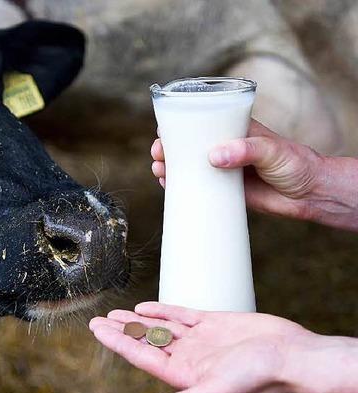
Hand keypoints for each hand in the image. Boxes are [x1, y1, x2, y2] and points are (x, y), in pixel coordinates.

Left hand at [89, 303, 312, 392]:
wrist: (291, 355)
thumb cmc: (257, 377)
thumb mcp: (213, 392)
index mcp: (183, 374)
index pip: (140, 355)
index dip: (116, 342)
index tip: (97, 330)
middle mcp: (188, 357)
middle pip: (145, 341)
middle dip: (121, 331)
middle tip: (97, 320)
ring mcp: (199, 339)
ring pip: (160, 327)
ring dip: (138, 320)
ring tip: (116, 314)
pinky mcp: (213, 323)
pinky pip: (181, 315)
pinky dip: (163, 311)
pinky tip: (146, 307)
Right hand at [151, 119, 324, 219]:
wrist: (311, 195)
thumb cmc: (297, 164)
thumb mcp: (272, 151)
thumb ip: (245, 150)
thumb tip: (214, 157)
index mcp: (234, 130)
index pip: (202, 121)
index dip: (179, 124)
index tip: (164, 131)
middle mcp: (225, 147)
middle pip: (189, 144)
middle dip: (169, 147)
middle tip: (159, 154)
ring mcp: (223, 169)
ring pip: (189, 166)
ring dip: (170, 166)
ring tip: (160, 170)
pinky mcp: (224, 190)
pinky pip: (198, 187)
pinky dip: (181, 186)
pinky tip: (168, 185)